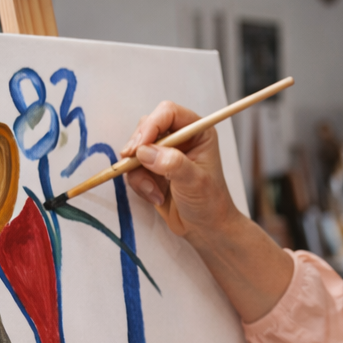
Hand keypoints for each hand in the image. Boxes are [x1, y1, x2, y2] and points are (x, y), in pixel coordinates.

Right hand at [121, 101, 242, 241]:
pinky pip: (133, 168)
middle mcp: (180, 138)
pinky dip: (139, 184)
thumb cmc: (209, 202)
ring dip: (138, 171)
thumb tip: (145, 152)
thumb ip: (173, 164)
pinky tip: (155, 197)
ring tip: (154, 192)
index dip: (151, 125)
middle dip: (138, 147)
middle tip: (132, 163)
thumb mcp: (195, 182)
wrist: (205, 228)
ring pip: (136, 148)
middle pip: (147, 126)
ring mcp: (164, 153)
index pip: (168, 113)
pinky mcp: (152, 169)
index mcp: (197, 131)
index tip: (139, 146)